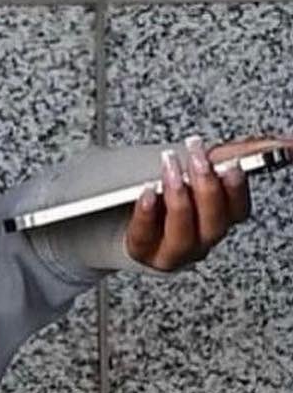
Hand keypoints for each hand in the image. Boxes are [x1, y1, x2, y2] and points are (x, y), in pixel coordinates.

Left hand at [122, 133, 292, 272]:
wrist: (117, 211)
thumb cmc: (166, 188)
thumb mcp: (197, 165)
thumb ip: (237, 152)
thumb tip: (287, 140)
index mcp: (220, 218)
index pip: (239, 210)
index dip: (237, 189)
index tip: (232, 165)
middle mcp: (201, 239)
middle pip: (214, 223)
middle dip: (207, 187)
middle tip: (196, 155)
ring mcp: (172, 251)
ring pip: (183, 235)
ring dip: (179, 198)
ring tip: (170, 168)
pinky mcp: (142, 252)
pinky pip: (145, 238)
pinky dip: (147, 213)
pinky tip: (146, 192)